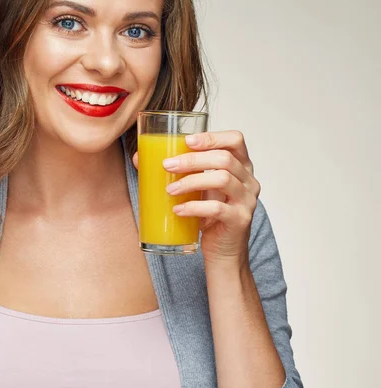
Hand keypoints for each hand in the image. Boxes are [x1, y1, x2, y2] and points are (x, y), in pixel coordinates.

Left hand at [133, 130, 260, 267]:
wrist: (223, 251)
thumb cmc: (209, 215)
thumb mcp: (197, 189)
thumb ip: (178, 172)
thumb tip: (139, 157)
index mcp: (241, 166)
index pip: (235, 140)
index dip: (212, 137)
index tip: (187, 140)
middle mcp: (248, 180)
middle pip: (224, 159)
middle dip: (192, 159)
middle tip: (167, 166)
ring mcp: (247, 200)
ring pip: (222, 179)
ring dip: (191, 182)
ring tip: (170, 189)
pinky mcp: (239, 219)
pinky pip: (217, 208)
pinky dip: (194, 207)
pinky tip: (178, 209)